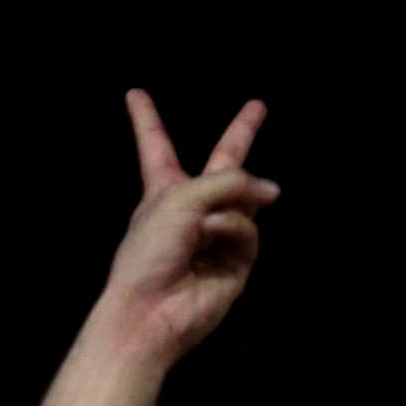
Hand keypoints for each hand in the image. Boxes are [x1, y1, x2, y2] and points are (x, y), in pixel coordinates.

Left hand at [101, 91, 277, 368]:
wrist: (150, 312)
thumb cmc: (148, 253)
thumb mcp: (178, 198)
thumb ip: (227, 180)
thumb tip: (271, 191)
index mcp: (162, 191)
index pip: (156, 146)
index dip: (146, 119)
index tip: (135, 93)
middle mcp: (191, 210)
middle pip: (222, 166)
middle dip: (241, 135)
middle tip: (258, 106)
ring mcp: (217, 236)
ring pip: (244, 199)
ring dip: (229, 204)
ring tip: (206, 226)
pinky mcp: (236, 263)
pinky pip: (248, 231)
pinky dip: (233, 229)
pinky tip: (214, 238)